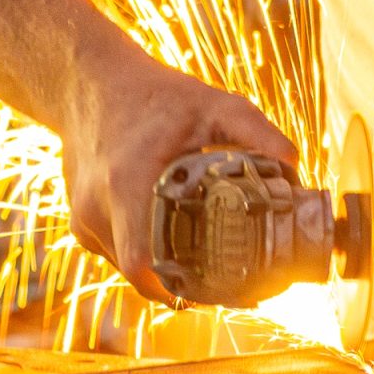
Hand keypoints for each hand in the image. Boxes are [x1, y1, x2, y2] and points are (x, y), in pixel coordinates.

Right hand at [60, 53, 296, 301]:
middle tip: (225, 286)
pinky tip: (172, 240)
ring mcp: (83, 218)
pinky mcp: (80, 220)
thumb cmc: (154, 95)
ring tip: (203, 264)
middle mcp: (97, 208)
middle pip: (139, 274)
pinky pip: (115, 252)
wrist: (91, 84)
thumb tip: (293, 165)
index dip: (180, 285)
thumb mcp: (213, 105)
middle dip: (180, 283)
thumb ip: (255, 132)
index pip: (144, 262)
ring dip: (160, 269)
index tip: (221, 289)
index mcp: (127, 184)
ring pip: (125, 267)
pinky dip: (144, 251)